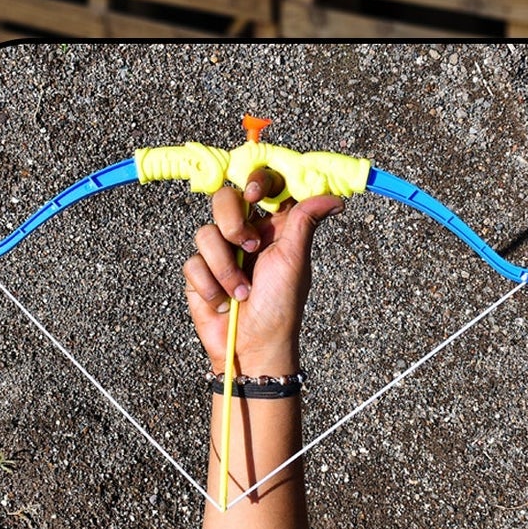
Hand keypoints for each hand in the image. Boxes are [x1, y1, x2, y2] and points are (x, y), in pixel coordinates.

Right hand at [183, 169, 343, 375]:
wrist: (252, 348)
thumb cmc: (281, 307)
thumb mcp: (294, 260)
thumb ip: (305, 221)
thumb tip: (335, 197)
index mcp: (271, 227)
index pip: (262, 186)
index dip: (256, 180)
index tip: (256, 193)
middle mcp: (244, 233)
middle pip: (225, 199)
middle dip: (233, 223)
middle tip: (248, 245)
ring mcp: (219, 252)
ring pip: (205, 232)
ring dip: (225, 267)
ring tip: (241, 291)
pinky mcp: (198, 271)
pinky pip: (192, 261)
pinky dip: (210, 285)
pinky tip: (222, 302)